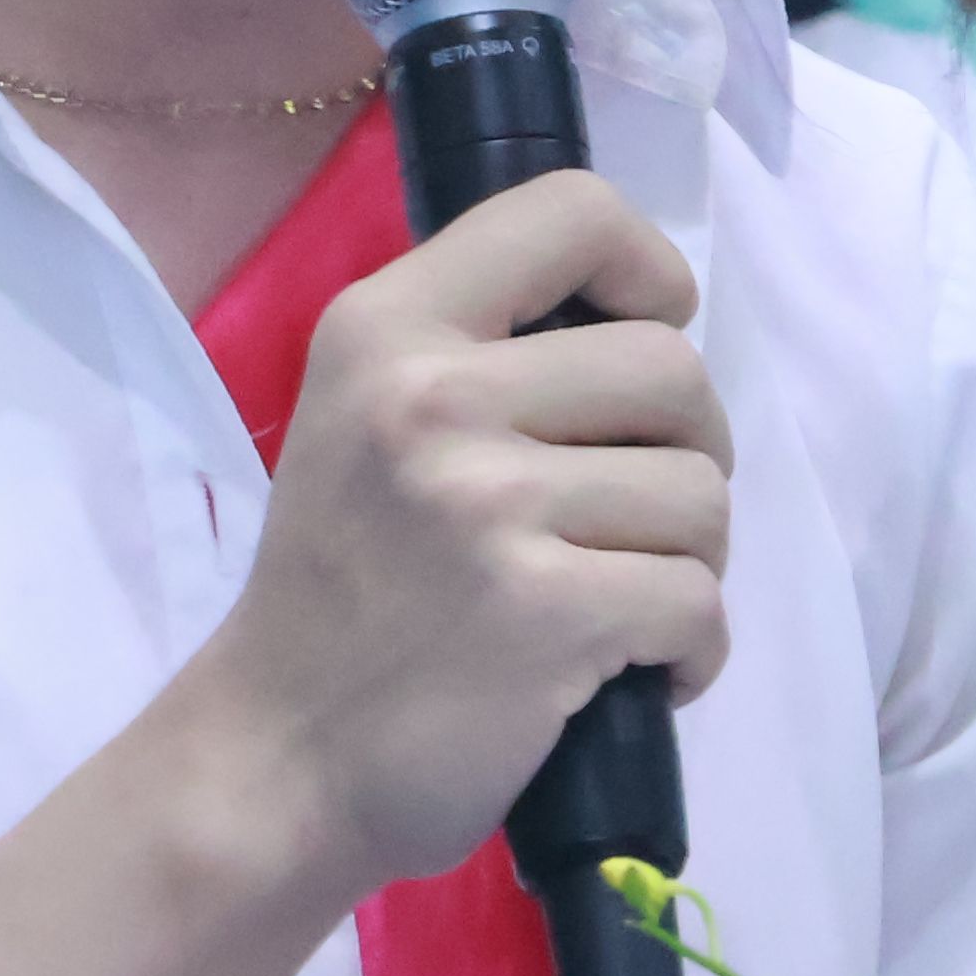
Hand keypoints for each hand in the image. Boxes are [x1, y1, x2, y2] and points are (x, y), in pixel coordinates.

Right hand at [197, 168, 729, 886]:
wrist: (273, 764)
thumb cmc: (339, 594)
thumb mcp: (364, 420)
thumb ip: (480, 352)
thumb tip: (650, 322)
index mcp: (386, 326)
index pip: (574, 210)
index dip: (649, 273)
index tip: (643, 340)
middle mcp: (432, 397)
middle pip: (673, 370)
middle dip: (688, 451)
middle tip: (630, 518)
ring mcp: (488, 506)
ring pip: (702, 494)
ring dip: (687, 560)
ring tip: (615, 600)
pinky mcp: (547, 612)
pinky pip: (699, 601)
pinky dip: (690, 651)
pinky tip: (631, 672)